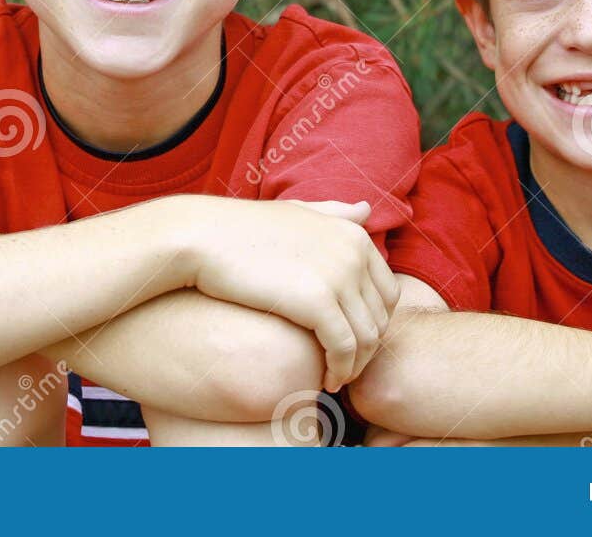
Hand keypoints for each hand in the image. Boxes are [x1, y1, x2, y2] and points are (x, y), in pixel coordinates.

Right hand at [174, 196, 398, 391]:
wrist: (203, 237)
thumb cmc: (243, 228)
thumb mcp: (297, 211)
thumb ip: (334, 213)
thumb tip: (366, 209)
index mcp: (354, 234)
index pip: (388, 292)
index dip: (374, 322)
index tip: (353, 343)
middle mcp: (355, 252)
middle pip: (381, 317)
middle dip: (368, 349)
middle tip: (344, 367)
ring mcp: (339, 276)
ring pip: (367, 338)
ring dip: (355, 366)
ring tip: (334, 379)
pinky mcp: (317, 302)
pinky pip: (344, 349)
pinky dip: (340, 371)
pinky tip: (325, 381)